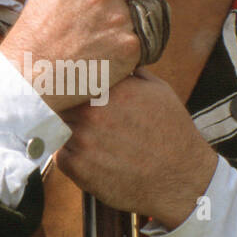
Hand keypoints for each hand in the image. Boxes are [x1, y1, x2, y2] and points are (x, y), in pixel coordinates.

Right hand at [0, 0, 143, 112]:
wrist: (31, 81)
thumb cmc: (35, 39)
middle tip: (104, 18)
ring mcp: (120, 17)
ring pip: (142, 12)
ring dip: (130, 23)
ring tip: (101, 43)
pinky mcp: (132, 44)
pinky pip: (145, 40)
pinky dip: (131, 50)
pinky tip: (107, 60)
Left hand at [56, 70, 217, 227]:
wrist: (180, 179)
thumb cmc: (172, 134)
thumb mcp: (158, 91)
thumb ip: (129, 73)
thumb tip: (112, 57)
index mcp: (110, 89)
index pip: (71, 77)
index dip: (70, 84)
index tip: (73, 89)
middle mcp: (93, 112)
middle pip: (58, 101)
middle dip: (65, 106)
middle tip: (77, 116)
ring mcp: (82, 140)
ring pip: (56, 127)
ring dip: (65, 131)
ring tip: (90, 139)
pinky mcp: (76, 167)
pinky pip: (60, 154)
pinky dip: (70, 156)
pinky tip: (93, 159)